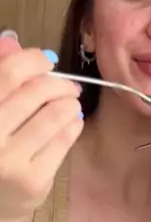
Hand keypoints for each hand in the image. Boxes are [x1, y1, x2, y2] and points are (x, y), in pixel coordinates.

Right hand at [0, 34, 82, 221]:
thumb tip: (12, 40)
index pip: (7, 74)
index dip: (32, 61)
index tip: (46, 62)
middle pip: (34, 93)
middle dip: (58, 83)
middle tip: (68, 85)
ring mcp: (8, 161)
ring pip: (53, 116)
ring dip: (69, 103)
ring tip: (70, 103)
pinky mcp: (32, 180)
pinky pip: (63, 141)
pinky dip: (72, 125)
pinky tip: (71, 122)